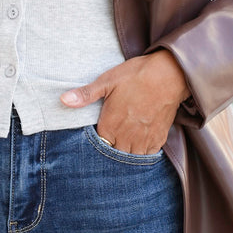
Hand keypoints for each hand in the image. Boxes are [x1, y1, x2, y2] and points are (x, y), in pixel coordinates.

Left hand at [60, 51, 188, 154]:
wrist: (169, 74)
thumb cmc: (136, 75)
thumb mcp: (107, 81)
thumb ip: (85, 94)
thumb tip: (62, 100)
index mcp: (110, 125)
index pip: (99, 145)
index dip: (98, 141)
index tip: (99, 133)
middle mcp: (126, 137)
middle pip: (114, 155)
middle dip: (111, 149)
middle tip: (112, 138)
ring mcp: (144, 139)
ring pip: (131, 158)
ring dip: (126, 153)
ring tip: (123, 143)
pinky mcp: (158, 138)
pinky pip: (148, 155)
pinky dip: (142, 152)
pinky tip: (139, 143)